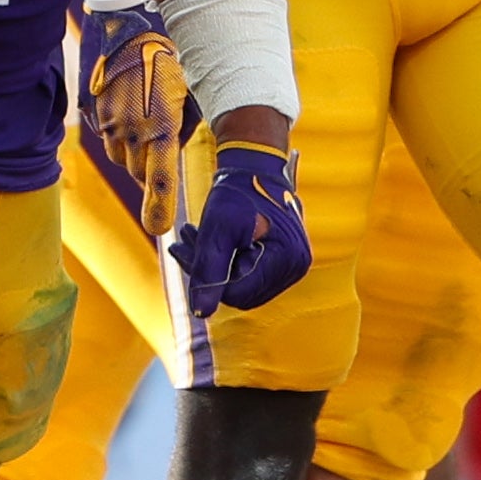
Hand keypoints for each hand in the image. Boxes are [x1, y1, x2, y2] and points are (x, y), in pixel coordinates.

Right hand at [76, 0, 192, 239]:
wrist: (131, 32)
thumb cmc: (171, 66)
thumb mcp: (188, 99)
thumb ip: (182, 133)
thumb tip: (174, 155)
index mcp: (161, 127)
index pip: (158, 178)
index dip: (158, 206)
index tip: (158, 228)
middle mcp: (132, 131)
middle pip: (140, 174)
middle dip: (152, 166)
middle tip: (163, 141)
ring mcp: (110, 124)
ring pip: (124, 159)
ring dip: (136, 150)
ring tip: (148, 117)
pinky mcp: (96, 116)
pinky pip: (110, 140)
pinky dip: (121, 135)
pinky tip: (131, 110)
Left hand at [171, 140, 311, 316]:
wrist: (255, 166)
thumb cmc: (238, 192)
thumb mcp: (217, 228)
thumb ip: (208, 270)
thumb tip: (200, 312)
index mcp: (287, 257)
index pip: (239, 293)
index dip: (208, 280)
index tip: (184, 250)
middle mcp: (296, 266)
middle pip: (241, 293)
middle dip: (208, 272)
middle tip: (184, 241)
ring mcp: (292, 266)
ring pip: (242, 286)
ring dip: (213, 267)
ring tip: (192, 236)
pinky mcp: (282, 262)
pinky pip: (248, 275)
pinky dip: (225, 262)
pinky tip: (208, 241)